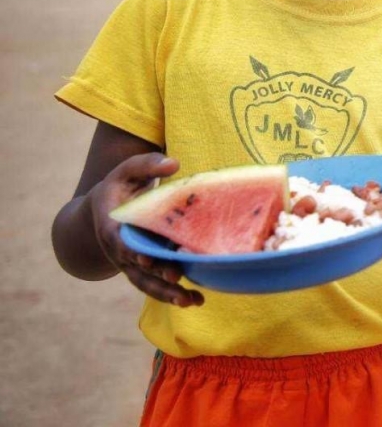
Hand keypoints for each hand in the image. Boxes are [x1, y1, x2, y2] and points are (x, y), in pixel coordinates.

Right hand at [89, 153, 203, 307]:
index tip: (148, 258)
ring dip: (168, 294)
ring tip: (192, 301)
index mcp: (112, 227)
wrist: (102, 210)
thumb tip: (174, 163)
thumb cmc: (119, 187)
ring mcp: (130, 264)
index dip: (133, 252)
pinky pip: (156, 286)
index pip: (122, 243)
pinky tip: (196, 300)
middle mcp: (120, 251)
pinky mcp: (143, 270)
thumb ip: (146, 165)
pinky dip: (173, 295)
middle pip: (138, 268)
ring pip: (147, 284)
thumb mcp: (126, 171)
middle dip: (157, 274)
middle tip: (178, 278)